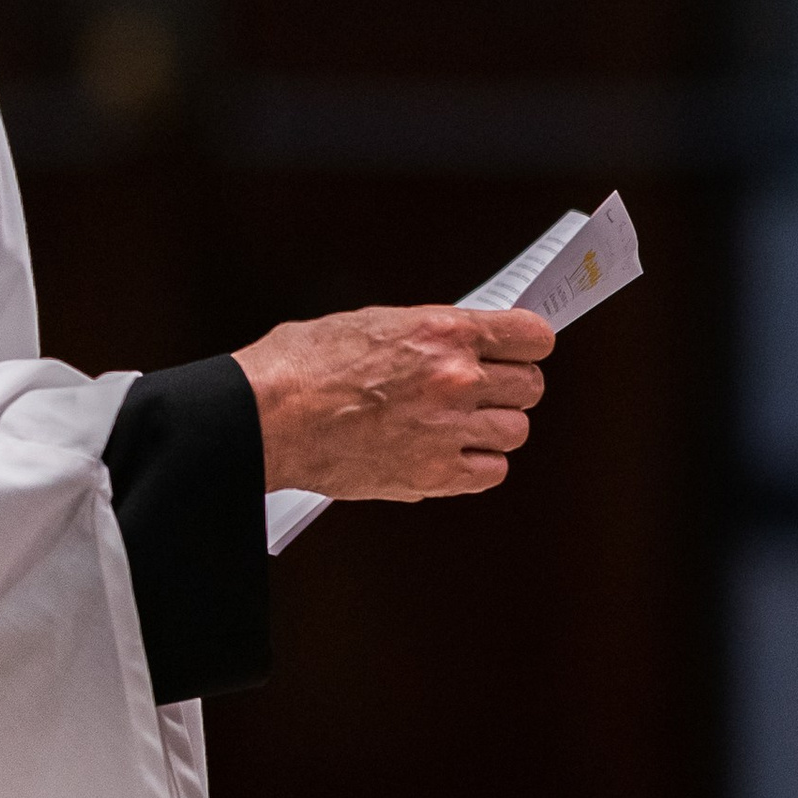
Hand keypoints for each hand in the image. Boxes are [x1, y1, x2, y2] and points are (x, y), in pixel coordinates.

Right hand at [232, 305, 551, 501]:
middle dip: (510, 387)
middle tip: (486, 391)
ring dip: (494, 428)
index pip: (532, 337)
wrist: (265, 416)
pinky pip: (491, 472)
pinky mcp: (432, 474)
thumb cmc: (303, 366)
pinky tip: (451, 454)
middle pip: (530, 387)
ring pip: (515, 432)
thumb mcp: (375, 324)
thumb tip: (463, 344)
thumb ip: (430, 335)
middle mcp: (456, 379)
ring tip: (460, 425)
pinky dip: (478, 465)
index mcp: (444, 331)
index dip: (528, 346)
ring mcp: (447, 429)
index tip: (521, 352)